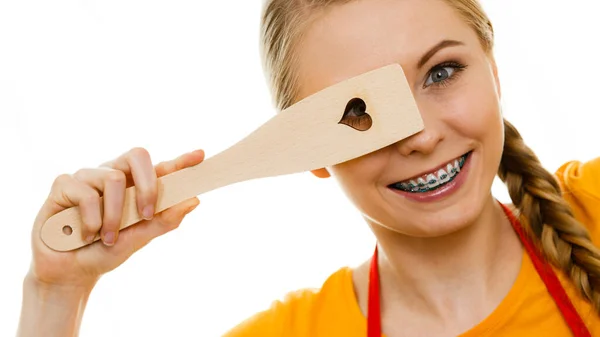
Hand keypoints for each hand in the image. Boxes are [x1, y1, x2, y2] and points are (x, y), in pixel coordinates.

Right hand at [27, 147, 203, 287]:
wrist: (70, 272)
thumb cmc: (106, 251)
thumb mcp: (139, 239)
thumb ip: (163, 220)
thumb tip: (193, 201)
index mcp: (133, 186)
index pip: (160, 168)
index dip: (180, 161)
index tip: (200, 156)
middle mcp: (112, 175)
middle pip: (137, 156)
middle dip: (147, 184)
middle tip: (147, 214)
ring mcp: (87, 177)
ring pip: (112, 179)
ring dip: (114, 216)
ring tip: (108, 238)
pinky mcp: (64, 185)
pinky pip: (86, 194)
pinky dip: (91, 220)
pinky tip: (86, 234)